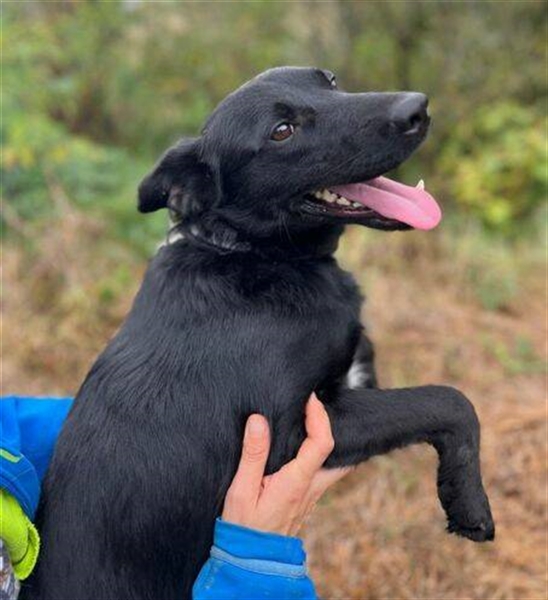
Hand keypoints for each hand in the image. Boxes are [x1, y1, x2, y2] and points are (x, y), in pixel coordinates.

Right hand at [222, 394, 351, 535]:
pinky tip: (306, 448)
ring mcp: (311, 496)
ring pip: (335, 466)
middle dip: (333, 426)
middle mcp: (310, 488)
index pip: (322, 442)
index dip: (319, 415)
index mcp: (296, 481)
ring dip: (329, 442)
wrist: (251, 562)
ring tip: (315, 423)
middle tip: (318, 406)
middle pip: (339, 454)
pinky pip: (323, 474)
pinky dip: (322, 456)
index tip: (309, 398)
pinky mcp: (305, 501)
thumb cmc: (244, 528)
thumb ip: (252, 454)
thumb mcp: (241, 490)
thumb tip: (258, 420)